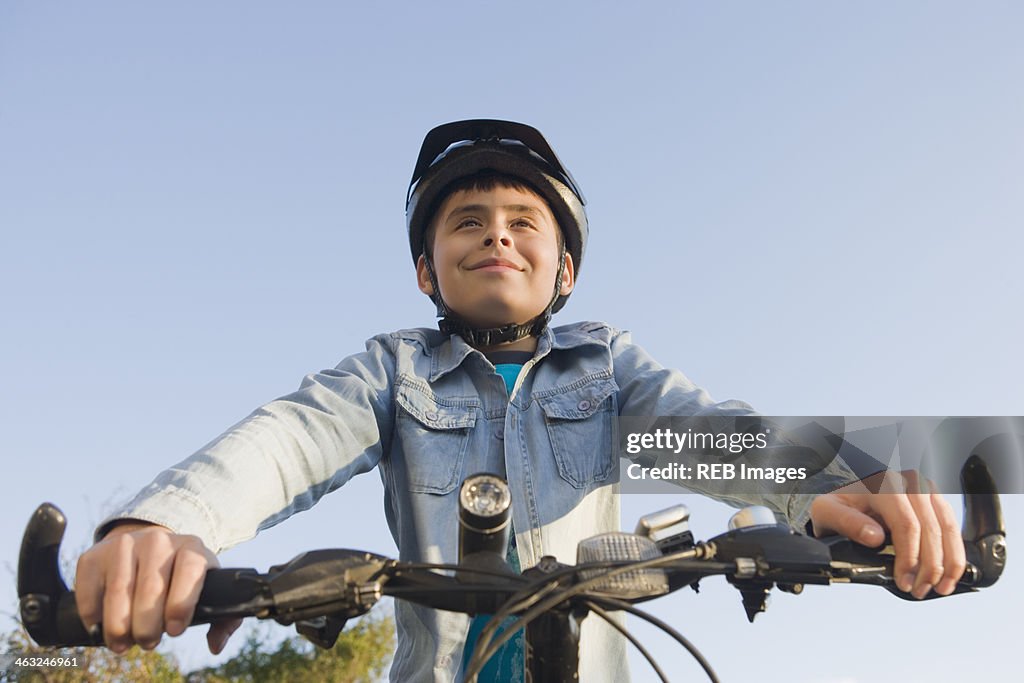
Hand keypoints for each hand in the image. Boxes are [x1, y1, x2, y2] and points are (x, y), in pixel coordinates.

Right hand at [74, 522, 240, 653]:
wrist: (148, 548)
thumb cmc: (182, 579)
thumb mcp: (209, 589)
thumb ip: (223, 618)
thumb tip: (215, 645)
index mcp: (192, 548)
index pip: (190, 570)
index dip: (181, 604)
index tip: (175, 630)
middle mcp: (158, 541)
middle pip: (150, 588)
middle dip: (148, 625)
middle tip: (148, 642)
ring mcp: (124, 544)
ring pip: (119, 591)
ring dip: (118, 626)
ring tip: (123, 643)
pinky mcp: (95, 555)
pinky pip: (90, 590)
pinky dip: (93, 615)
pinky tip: (100, 627)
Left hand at [808, 471, 966, 598]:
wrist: (845, 497)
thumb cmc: (837, 506)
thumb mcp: (828, 512)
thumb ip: (847, 522)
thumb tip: (874, 537)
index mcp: (883, 483)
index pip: (906, 524)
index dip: (909, 557)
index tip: (904, 581)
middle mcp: (909, 482)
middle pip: (931, 528)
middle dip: (930, 566)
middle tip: (919, 589)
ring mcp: (925, 490)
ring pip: (948, 528)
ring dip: (948, 563)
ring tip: (938, 587)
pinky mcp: (935, 501)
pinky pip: (952, 528)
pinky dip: (954, 553)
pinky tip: (948, 574)